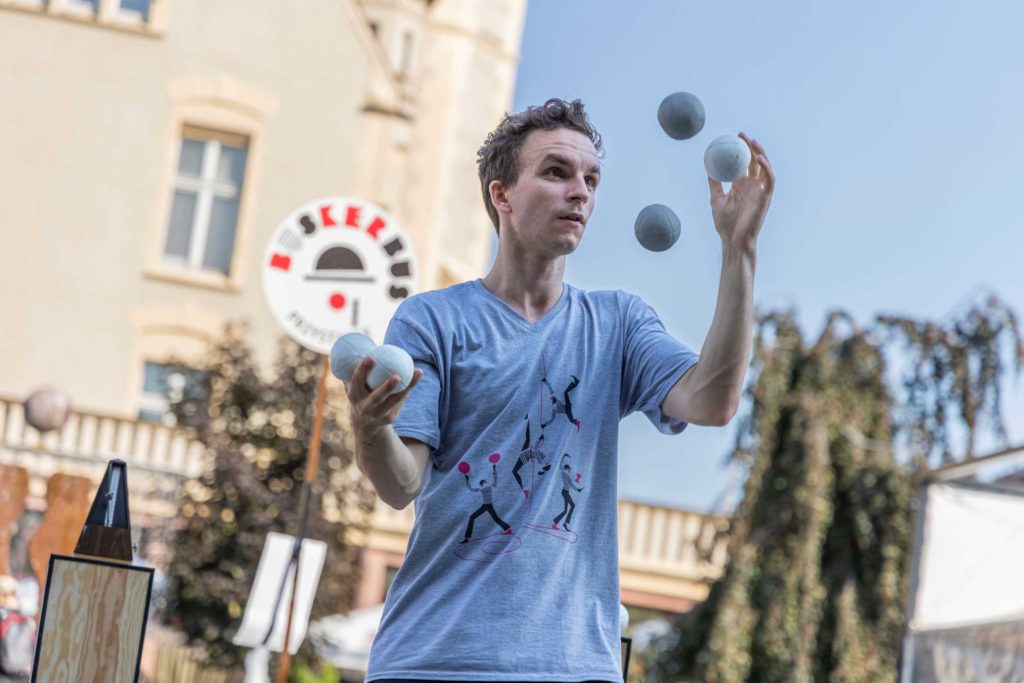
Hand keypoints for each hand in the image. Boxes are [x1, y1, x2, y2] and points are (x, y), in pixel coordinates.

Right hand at [347, 356, 422, 442]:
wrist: (365, 423)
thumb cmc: (360, 394)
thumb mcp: (354, 385)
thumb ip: (357, 369)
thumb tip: (361, 343)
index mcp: (353, 396)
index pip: (356, 382)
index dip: (362, 370)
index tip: (371, 357)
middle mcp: (364, 407)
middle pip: (377, 397)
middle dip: (386, 387)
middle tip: (397, 376)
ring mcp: (378, 414)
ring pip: (395, 400)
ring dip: (407, 386)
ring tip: (418, 372)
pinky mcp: (390, 417)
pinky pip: (401, 400)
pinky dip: (409, 387)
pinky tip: (417, 374)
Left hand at [708, 133, 774, 251]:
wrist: (733, 239)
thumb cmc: (725, 223)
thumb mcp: (716, 199)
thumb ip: (714, 184)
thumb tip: (708, 168)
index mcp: (741, 185)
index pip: (743, 163)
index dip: (741, 150)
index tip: (733, 138)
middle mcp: (752, 186)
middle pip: (754, 161)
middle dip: (750, 146)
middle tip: (741, 135)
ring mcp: (760, 191)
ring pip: (764, 167)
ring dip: (760, 153)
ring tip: (752, 142)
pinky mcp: (766, 197)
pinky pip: (770, 179)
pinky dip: (766, 168)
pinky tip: (759, 158)